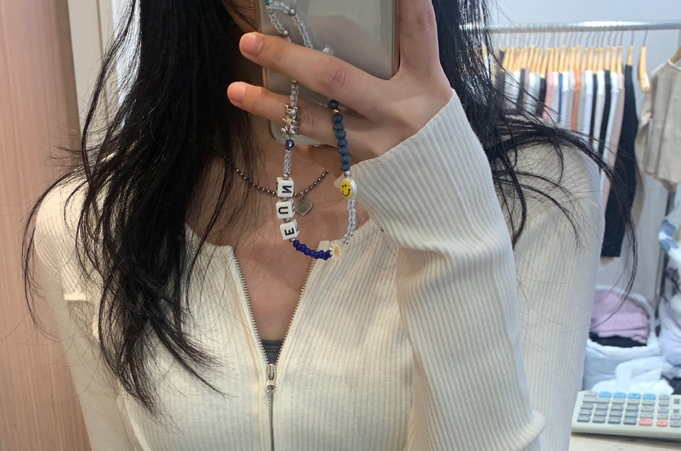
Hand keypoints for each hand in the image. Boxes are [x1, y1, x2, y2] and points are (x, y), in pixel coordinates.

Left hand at [228, 1, 452, 173]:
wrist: (445, 201)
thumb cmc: (436, 137)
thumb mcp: (431, 93)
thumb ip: (403, 66)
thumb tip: (357, 35)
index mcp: (426, 82)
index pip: (418, 28)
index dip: (406, 1)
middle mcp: (398, 112)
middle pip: (335, 78)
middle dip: (287, 58)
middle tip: (249, 41)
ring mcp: (375, 146)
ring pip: (312, 122)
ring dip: (269, 107)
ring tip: (235, 91)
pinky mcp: (359, 173)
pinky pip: (319, 151)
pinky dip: (299, 139)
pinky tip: (278, 127)